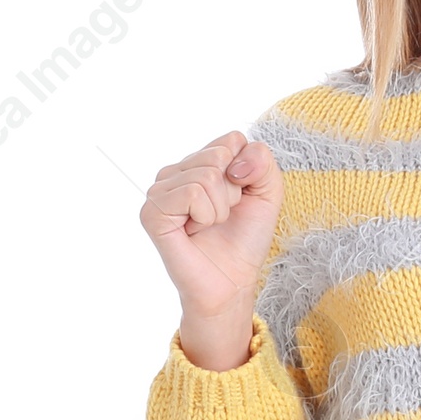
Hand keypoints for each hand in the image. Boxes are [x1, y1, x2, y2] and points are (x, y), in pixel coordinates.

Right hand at [140, 130, 282, 321]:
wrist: (232, 280)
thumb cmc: (245, 238)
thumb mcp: (268, 192)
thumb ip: (262, 160)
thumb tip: (233, 161)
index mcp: (199, 163)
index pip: (231, 139)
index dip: (247, 171)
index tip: (239, 198)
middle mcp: (175, 173)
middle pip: (219, 155)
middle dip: (233, 191)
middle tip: (222, 216)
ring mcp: (160, 191)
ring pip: (206, 175)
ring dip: (220, 207)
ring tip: (209, 224)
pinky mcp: (152, 212)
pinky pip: (191, 193)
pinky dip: (206, 214)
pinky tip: (195, 230)